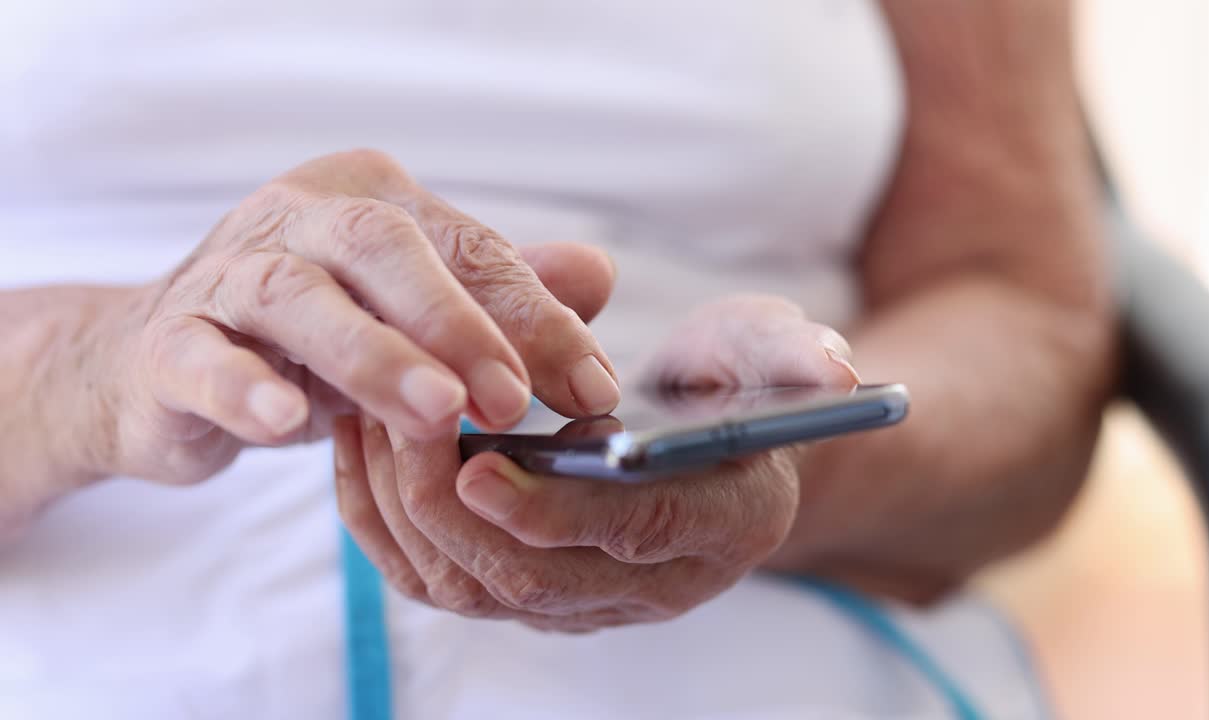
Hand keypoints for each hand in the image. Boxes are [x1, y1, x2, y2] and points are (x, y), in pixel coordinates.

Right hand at [90, 149, 619, 484]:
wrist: (166, 365)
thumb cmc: (316, 337)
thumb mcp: (415, 313)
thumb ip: (501, 293)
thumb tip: (598, 276)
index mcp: (373, 199)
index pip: (469, 248)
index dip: (537, 318)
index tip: (592, 389)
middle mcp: (300, 216)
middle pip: (385, 247)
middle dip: (458, 324)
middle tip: (515, 398)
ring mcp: (226, 273)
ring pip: (297, 296)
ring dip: (371, 354)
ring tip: (435, 412)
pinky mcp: (168, 340)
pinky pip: (202, 357)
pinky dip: (244, 387)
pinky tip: (288, 422)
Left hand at [335, 293, 859, 631]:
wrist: (711, 446)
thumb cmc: (737, 389)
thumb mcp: (769, 353)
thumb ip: (793, 356)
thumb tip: (831, 369)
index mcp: (718, 528)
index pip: (629, 538)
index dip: (554, 510)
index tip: (480, 464)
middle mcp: (647, 587)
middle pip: (529, 581)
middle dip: (448, 506)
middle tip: (394, 416)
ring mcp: (579, 600)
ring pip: (467, 588)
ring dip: (401, 508)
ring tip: (364, 412)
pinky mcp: (523, 590)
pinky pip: (435, 578)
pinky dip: (383, 518)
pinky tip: (362, 440)